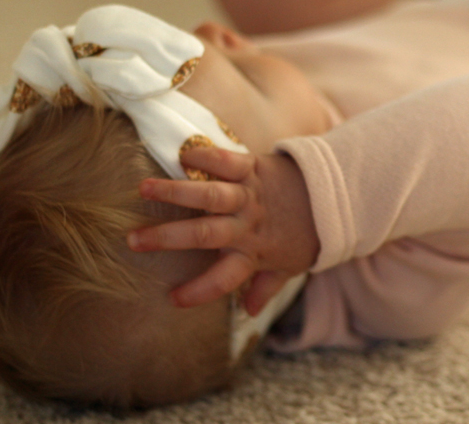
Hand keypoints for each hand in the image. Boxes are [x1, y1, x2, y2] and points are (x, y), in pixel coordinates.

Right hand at [128, 147, 318, 314]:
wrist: (336, 191)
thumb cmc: (308, 232)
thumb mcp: (291, 265)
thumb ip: (266, 286)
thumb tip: (248, 311)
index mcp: (255, 252)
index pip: (225, 278)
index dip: (200, 291)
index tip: (173, 299)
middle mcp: (249, 224)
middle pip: (206, 233)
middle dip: (169, 237)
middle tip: (133, 240)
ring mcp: (251, 194)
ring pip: (210, 194)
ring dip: (176, 191)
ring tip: (144, 189)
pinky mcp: (254, 166)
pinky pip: (228, 160)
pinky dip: (206, 156)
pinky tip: (182, 156)